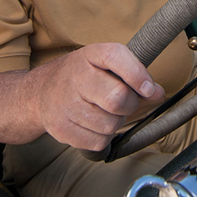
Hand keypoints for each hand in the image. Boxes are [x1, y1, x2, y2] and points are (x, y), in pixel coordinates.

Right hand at [33, 43, 164, 150]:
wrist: (40, 93)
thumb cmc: (82, 76)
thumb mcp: (106, 64)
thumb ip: (134, 74)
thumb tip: (157, 93)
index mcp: (90, 54)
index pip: (116, 57)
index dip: (137, 75)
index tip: (148, 89)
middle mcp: (75, 76)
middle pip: (117, 98)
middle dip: (129, 104)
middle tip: (124, 102)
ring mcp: (65, 104)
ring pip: (110, 125)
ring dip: (116, 122)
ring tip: (105, 112)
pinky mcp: (61, 129)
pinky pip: (98, 142)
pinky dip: (103, 137)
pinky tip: (95, 124)